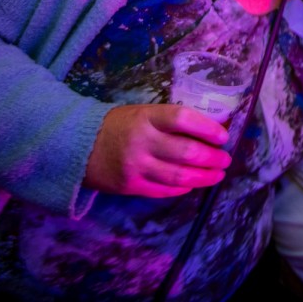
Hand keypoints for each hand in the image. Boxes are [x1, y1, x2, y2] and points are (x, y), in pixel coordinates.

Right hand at [84, 104, 231, 196]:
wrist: (77, 146)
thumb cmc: (118, 125)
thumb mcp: (142, 113)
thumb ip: (169, 121)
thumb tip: (208, 131)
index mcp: (146, 117)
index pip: (183, 119)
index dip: (207, 128)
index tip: (223, 136)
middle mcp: (141, 141)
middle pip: (186, 151)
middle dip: (212, 158)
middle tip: (225, 159)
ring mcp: (135, 166)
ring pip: (178, 175)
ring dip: (204, 177)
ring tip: (218, 174)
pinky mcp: (130, 186)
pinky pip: (163, 190)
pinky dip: (182, 188)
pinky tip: (193, 184)